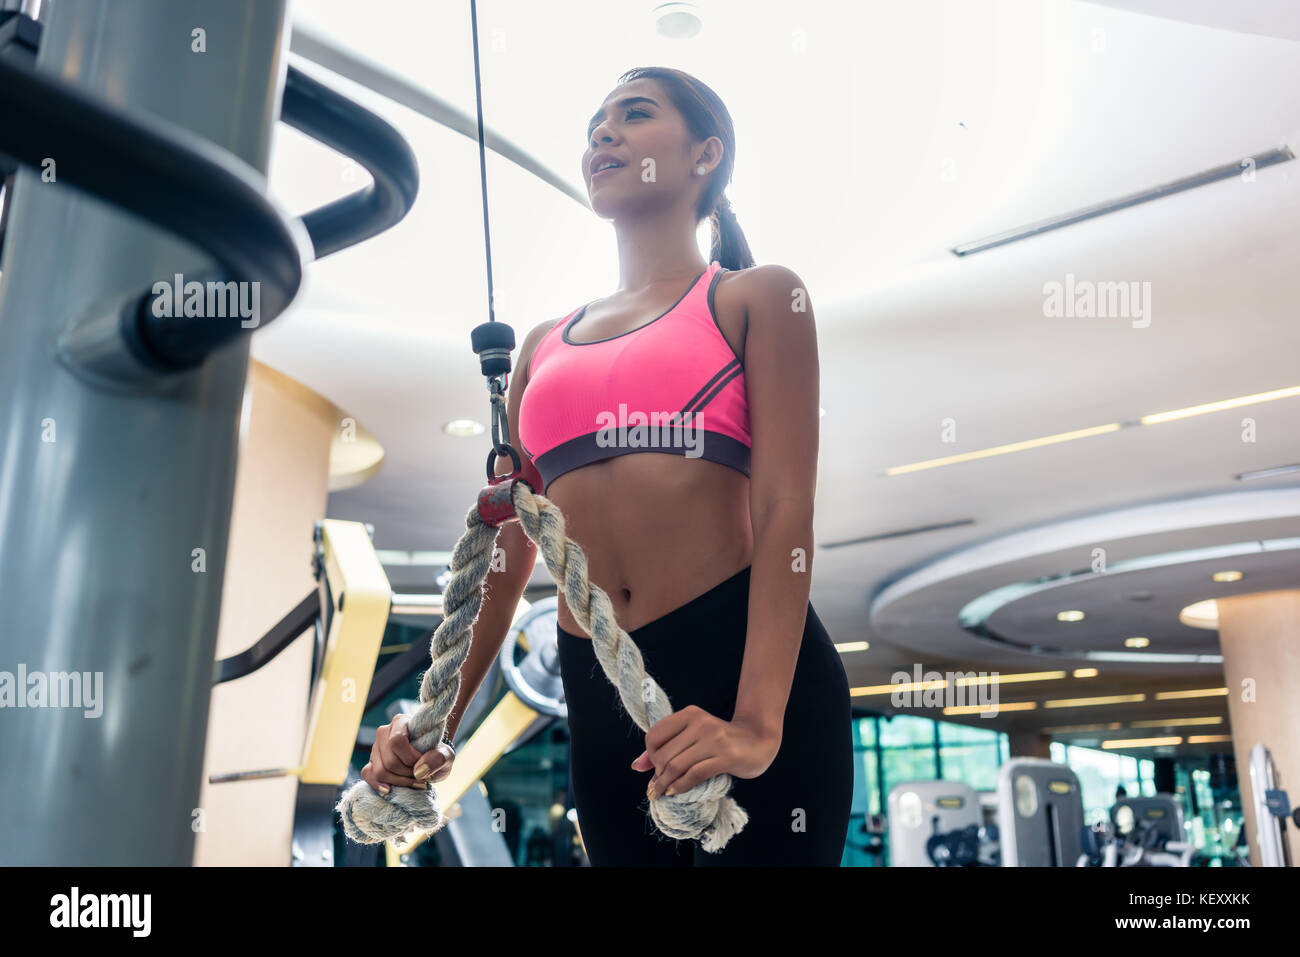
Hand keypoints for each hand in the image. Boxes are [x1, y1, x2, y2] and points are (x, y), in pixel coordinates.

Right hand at [360, 713, 454, 795]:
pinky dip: (378, 784)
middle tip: (422, 777)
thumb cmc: (437, 754)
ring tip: (414, 782)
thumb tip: (419, 770)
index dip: (410, 758)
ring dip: (398, 781)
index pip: (397, 741)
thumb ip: (438, 758)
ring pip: (379, 770)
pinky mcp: (371, 763)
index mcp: (401, 722)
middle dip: (407, 774)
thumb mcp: (447, 755)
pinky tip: (390, 790)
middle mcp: (384, 732)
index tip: (423, 764)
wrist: (431, 761)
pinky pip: (367, 774)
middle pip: (389, 760)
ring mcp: (376, 748)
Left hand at [630, 706, 780, 799]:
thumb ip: (666, 747)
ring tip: (661, 793)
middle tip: (658, 786)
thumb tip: (637, 765)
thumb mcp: (693, 736)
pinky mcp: (726, 756)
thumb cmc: (722, 740)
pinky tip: (676, 791)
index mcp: (690, 713)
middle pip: (664, 754)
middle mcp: (700, 723)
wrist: (759, 739)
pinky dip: (680, 786)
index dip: (650, 755)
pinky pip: (694, 774)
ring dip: (665, 784)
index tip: (654, 768)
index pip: (654, 735)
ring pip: (676, 765)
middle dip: (657, 774)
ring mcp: (714, 739)